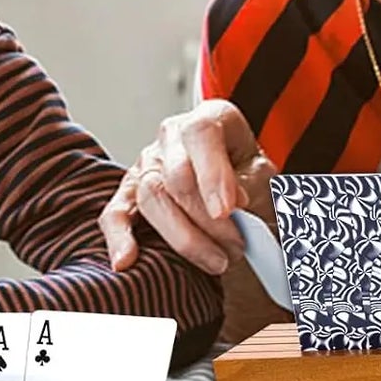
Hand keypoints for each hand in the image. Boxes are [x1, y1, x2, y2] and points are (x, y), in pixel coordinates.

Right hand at [100, 99, 278, 274]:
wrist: (238, 192)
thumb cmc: (251, 179)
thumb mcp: (265, 175)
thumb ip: (253, 184)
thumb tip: (235, 202)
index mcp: (210, 119)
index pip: (201, 134)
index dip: (213, 172)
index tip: (228, 209)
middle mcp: (173, 137)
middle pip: (175, 173)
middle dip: (206, 218)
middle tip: (236, 247)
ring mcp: (147, 164)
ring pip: (150, 197)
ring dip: (184, 237)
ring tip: (217, 261)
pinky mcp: (129, 194)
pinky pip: (115, 213)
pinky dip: (119, 238)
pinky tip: (126, 260)